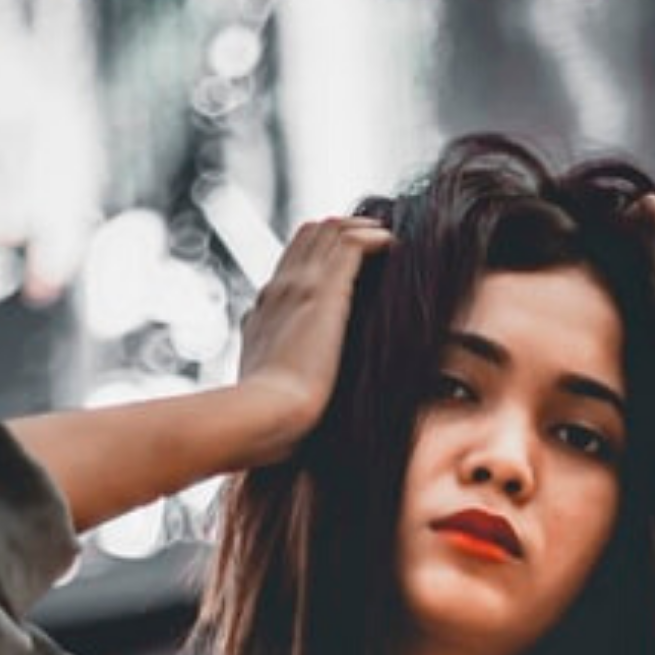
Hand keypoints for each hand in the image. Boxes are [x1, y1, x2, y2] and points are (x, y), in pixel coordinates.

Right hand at [237, 215, 392, 462]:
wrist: (262, 417)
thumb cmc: (271, 425)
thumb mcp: (274, 400)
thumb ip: (286, 390)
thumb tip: (303, 406)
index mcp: (263, 316)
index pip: (290, 269)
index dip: (318, 258)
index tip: (348, 266)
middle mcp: (276, 293)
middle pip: (307, 238)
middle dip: (341, 234)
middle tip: (374, 243)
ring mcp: (297, 288)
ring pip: (327, 231)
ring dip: (360, 229)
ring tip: (387, 239)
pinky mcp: (322, 292)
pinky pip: (351, 244)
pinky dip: (373, 238)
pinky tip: (392, 245)